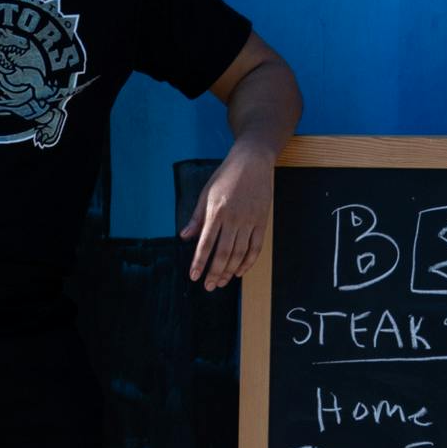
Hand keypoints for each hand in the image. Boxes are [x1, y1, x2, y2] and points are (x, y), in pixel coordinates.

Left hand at [181, 143, 273, 289]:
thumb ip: (197, 217)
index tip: (194, 277)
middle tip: (209, 287)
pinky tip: (240, 271)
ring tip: (222, 282)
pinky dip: (248, 262)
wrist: (253, 161)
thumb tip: (185, 237)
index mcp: (216, 211)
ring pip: (240, 253)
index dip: (199, 263)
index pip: (206, 244)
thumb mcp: (206, 193)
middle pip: (223, 253)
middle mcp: (233, 218)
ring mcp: (249, 221)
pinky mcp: (262, 221)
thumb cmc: (226, 176)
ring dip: (230, 271)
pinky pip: (255, 247)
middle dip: (215, 273)